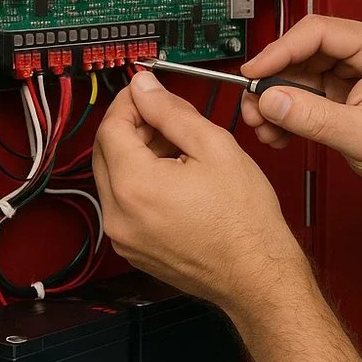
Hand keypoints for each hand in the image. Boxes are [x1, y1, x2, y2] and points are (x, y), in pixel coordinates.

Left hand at [92, 71, 305, 315]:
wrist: (256, 273)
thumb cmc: (244, 219)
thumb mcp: (214, 147)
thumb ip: (172, 111)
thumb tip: (145, 87)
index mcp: (134, 186)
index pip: (110, 127)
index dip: (129, 101)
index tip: (148, 91)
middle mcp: (118, 215)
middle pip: (106, 151)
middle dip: (132, 125)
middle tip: (166, 115)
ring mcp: (122, 237)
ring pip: (114, 177)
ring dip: (137, 153)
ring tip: (180, 148)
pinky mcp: (133, 249)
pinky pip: (125, 204)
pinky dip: (141, 182)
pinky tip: (176, 177)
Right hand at [240, 15, 361, 192]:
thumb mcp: (361, 135)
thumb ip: (312, 117)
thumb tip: (271, 99)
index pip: (317, 32)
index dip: (280, 50)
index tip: (253, 72)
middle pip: (302, 51)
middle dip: (273, 81)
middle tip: (253, 107)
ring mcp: (349, 69)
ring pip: (297, 73)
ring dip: (275, 100)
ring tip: (264, 127)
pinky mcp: (339, 89)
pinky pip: (302, 92)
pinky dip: (286, 111)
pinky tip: (278, 132)